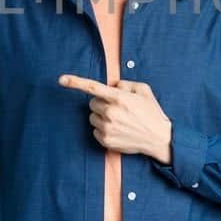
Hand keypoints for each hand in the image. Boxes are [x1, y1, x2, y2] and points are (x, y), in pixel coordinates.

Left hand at [58, 74, 173, 164]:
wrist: (159, 138)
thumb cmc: (152, 112)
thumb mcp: (143, 90)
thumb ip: (125, 84)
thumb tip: (112, 86)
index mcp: (119, 98)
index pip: (92, 87)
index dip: (75, 82)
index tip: (61, 79)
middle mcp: (110, 113)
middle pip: (92, 103)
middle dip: (101, 103)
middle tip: (116, 108)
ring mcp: (107, 128)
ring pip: (92, 117)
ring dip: (102, 116)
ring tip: (120, 120)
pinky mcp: (105, 140)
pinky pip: (95, 130)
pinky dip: (103, 129)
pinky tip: (118, 130)